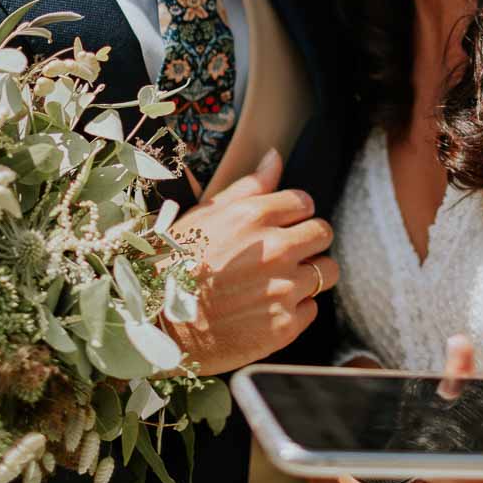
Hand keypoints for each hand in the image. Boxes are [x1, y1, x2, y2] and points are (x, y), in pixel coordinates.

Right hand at [164, 149, 336, 374]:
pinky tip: (265, 310)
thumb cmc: (174, 266)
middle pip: (323, 233)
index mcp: (254, 216)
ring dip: (308, 275)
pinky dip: (295, 310)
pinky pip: (311, 308)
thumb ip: (247, 186)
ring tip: (276, 284)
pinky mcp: (285, 325)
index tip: (279, 227)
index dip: (293, 215)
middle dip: (308, 241)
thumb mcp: (204, 216)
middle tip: (283, 255)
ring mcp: (282, 288)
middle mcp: (275, 249)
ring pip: (326, 271)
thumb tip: (275, 156)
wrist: (155, 327)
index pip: (305, 202)